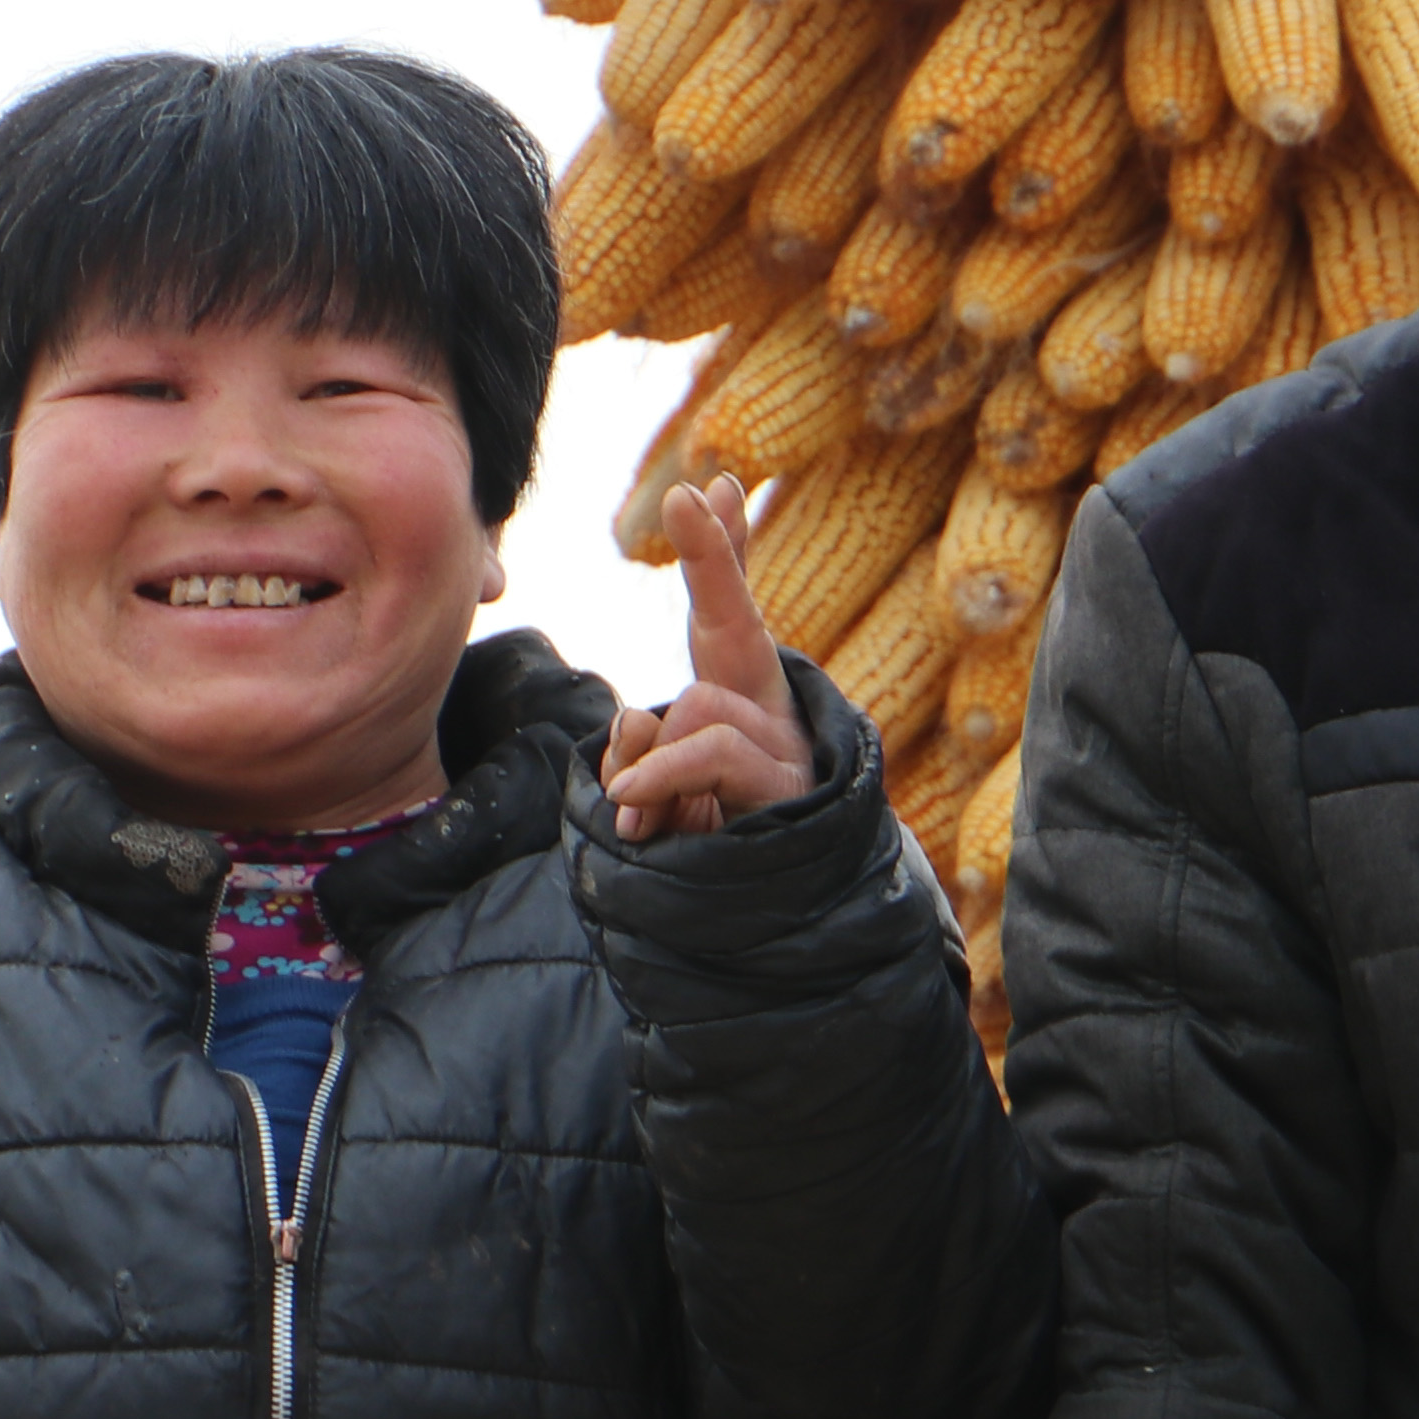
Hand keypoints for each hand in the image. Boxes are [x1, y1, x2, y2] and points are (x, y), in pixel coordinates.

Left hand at [602, 476, 817, 841]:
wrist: (768, 932)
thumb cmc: (706, 857)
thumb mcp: (658, 795)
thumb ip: (642, 751)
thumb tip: (629, 717)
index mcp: (739, 707)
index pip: (730, 617)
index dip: (721, 552)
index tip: (714, 486)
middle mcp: (773, 715)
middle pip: (735, 621)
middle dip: (712, 555)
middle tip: (693, 494)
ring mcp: (788, 751)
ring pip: (700, 704)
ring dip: (652, 760)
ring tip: (640, 812)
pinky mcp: (789, 791)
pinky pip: (715, 751)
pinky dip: (662, 775)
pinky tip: (635, 809)